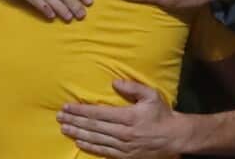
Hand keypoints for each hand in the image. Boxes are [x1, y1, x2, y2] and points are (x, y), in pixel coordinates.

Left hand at [58, 80, 185, 157]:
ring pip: (95, 139)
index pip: (98, 113)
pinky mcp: (125, 155)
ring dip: (78, 133)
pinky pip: (104, 151)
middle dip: (74, 121)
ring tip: (64, 128)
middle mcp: (123, 132)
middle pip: (93, 126)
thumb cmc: (161, 114)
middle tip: (59, 117)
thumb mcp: (150, 95)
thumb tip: (114, 82)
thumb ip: (132, 87)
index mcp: (127, 116)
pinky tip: (79, 142)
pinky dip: (90, 147)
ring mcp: (123, 146)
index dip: (80, 110)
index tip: (67, 107)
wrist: (175, 137)